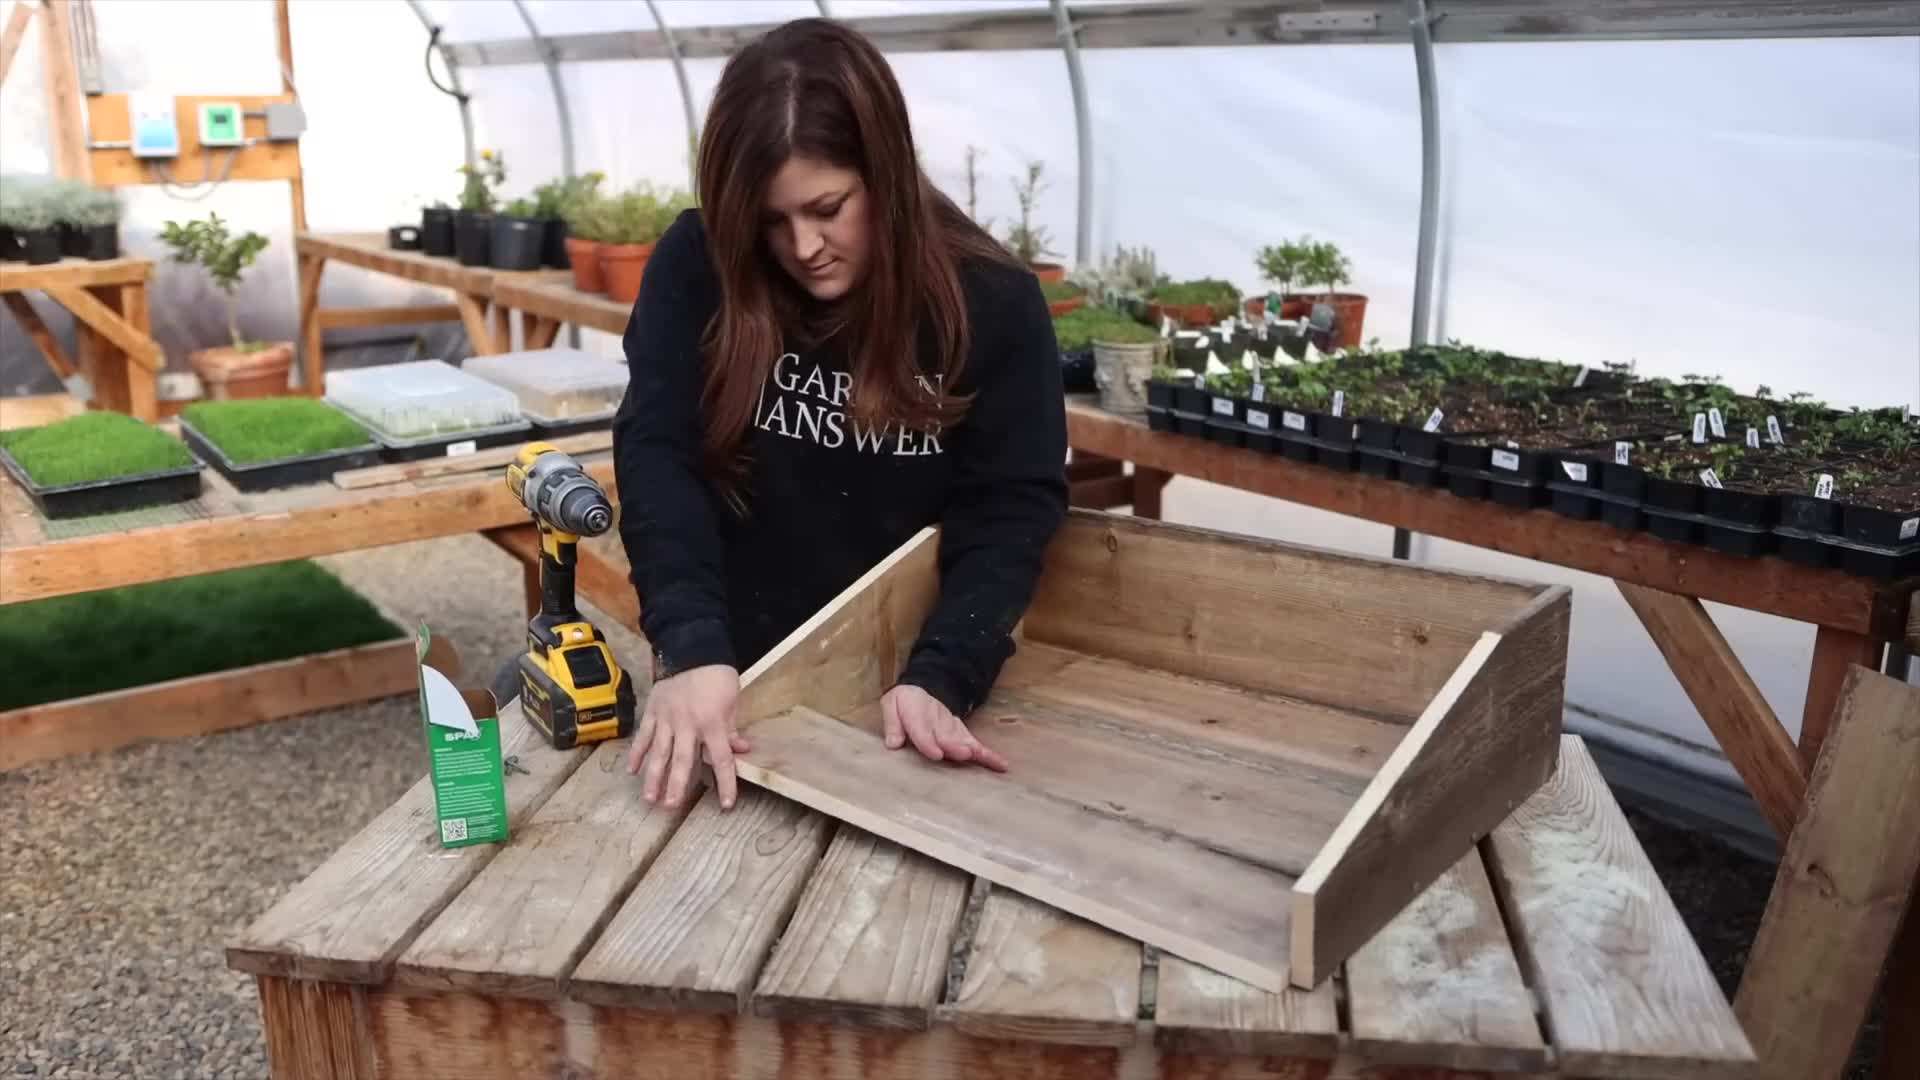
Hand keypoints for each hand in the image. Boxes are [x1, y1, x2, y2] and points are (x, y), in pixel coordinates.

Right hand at [627, 664, 749, 808]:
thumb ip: (732, 728)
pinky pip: (644, 735)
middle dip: (677, 785)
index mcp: (712, 723)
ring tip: (649, 797)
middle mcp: (688, 724)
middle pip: (682, 760)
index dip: (725, 783)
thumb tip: (740, 750)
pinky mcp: (652, 711)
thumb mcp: (732, 701)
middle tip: (671, 806)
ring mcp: (667, 719)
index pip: (721, 759)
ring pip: (659, 752)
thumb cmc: (717, 676)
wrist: (692, 649)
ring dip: (653, 776)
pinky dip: (637, 752)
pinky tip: (631, 770)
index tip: (726, 804)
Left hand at [881, 685, 1008, 771]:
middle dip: (955, 746)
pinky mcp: (962, 734)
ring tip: (987, 761)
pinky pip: (977, 745)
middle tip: (963, 754)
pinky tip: (1002, 765)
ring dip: (975, 750)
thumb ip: (892, 723)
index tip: (936, 754)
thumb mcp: (891, 704)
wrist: (922, 689)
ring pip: (966, 740)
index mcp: (917, 715)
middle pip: (947, 737)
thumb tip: (893, 744)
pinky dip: (989, 755)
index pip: (923, 731)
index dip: (929, 742)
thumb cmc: (905, 702)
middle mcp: (938, 723)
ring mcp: (953, 729)